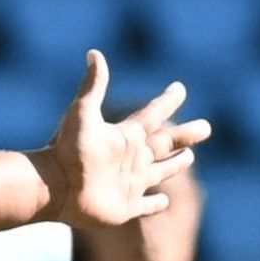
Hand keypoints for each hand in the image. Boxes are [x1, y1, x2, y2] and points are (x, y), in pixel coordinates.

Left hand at [35, 51, 211, 228]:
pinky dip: (156, 205)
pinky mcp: (125, 208)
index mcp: (125, 137)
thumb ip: (93, 86)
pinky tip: (164, 202)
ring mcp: (130, 184)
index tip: (179, 88)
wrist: (54, 187)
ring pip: (160, 172)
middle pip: (166, 143)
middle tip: (206, 127)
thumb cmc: (67, 151)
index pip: (152, 115)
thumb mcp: (82, 114)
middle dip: (185, 136)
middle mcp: (131, 159)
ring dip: (175, 165)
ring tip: (189, 157)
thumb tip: (94, 53)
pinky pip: (146, 207)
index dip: (166, 102)